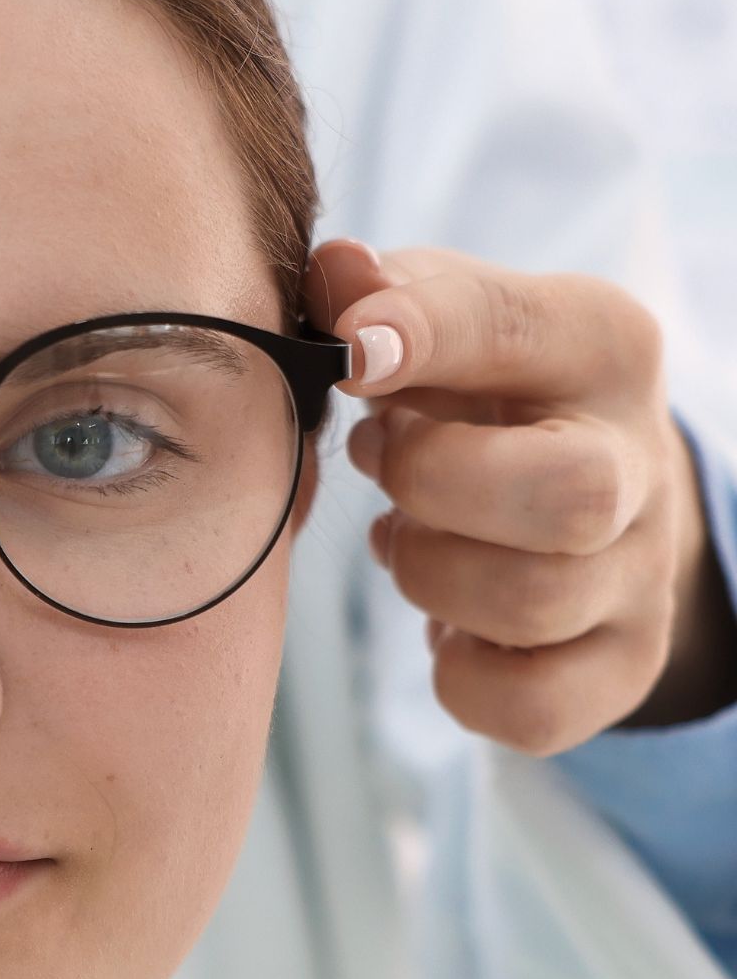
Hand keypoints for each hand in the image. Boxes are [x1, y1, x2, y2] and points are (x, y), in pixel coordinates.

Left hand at [306, 240, 736, 756]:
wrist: (580, 492)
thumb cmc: (479, 396)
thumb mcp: (441, 322)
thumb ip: (381, 295)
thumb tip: (337, 271)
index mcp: (599, 345)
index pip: (512, 327)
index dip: (422, 337)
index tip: (349, 352)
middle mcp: (640, 461)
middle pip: (566, 496)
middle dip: (435, 485)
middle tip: (382, 460)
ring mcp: (641, 575)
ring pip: (531, 602)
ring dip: (428, 573)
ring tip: (406, 534)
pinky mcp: (620, 669)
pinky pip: (527, 706)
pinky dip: (459, 675)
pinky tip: (447, 621)